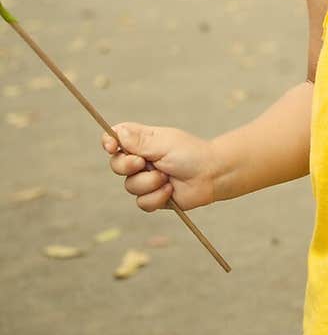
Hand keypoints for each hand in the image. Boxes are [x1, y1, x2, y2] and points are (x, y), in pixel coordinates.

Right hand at [101, 122, 215, 212]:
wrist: (212, 175)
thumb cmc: (191, 153)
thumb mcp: (163, 143)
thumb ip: (139, 140)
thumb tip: (117, 132)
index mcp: (143, 142)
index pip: (116, 138)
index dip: (109, 142)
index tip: (111, 146)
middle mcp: (142, 160)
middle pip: (116, 165)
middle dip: (128, 166)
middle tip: (143, 163)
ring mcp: (147, 179)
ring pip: (129, 186)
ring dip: (149, 182)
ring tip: (167, 178)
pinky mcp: (154, 197)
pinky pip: (142, 202)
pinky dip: (156, 197)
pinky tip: (170, 190)